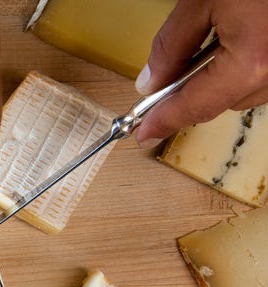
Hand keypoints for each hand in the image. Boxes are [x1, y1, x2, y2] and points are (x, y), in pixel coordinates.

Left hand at [135, 0, 267, 144]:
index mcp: (252, 63)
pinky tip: (236, 41)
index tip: (143, 132)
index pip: (196, 107)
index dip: (163, 121)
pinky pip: (265, 75)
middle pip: (222, 103)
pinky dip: (245, 66)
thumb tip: (151, 80)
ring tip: (211, 44)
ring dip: (222, 78)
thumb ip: (172, 44)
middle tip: (164, 80)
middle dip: (192, 93)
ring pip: (247, 90)